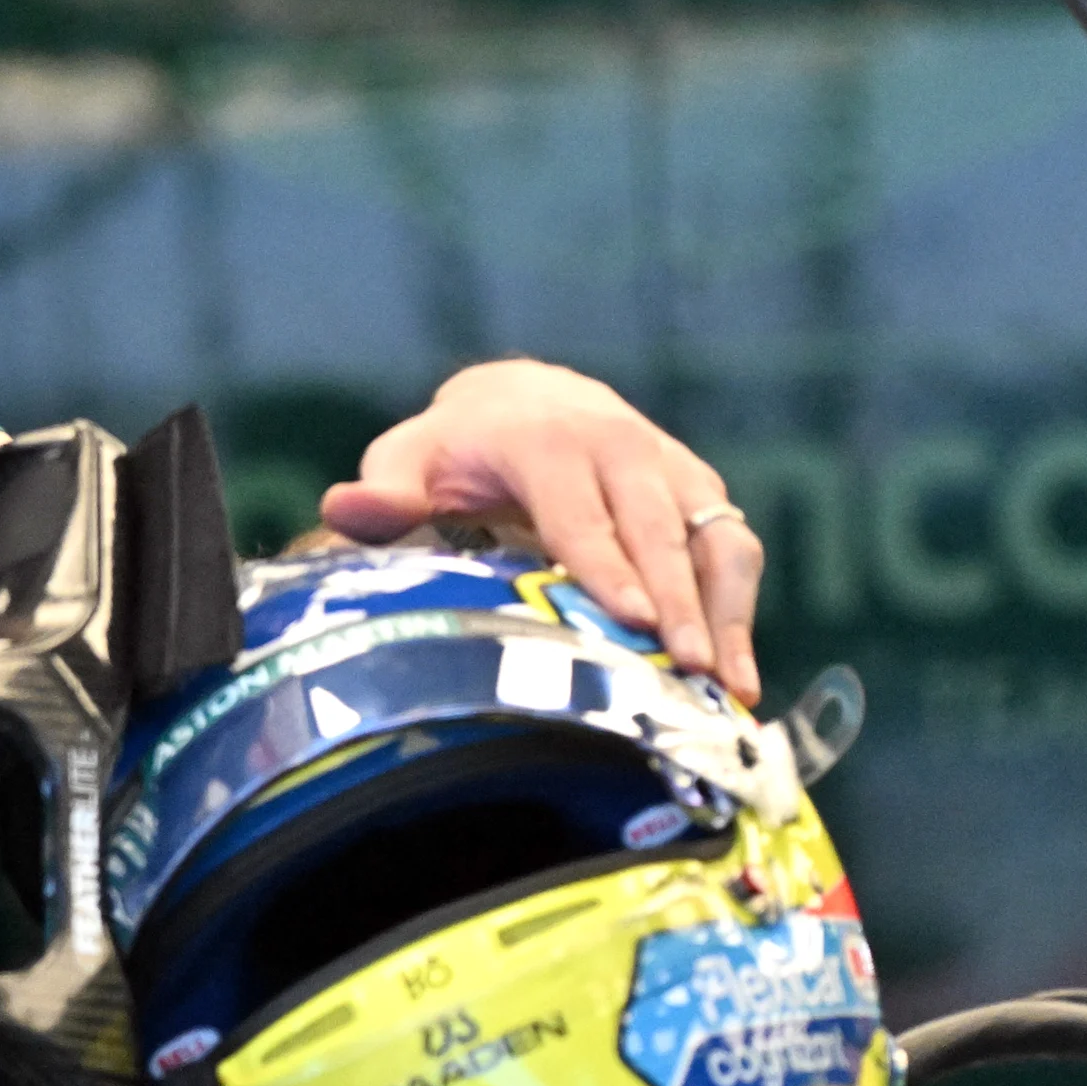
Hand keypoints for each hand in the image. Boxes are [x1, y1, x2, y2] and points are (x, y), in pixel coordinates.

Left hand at [317, 359, 763, 699]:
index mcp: (550, 439)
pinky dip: (742, 611)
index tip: (632, 619)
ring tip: (731, 687)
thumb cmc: (461, 450)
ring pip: (715, 538)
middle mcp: (623, 445)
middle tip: (692, 667)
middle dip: (679, 600)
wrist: (532, 398)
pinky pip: (736, 549)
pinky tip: (739, 678)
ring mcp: (672, 467)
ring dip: (727, 611)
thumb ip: (386, 489)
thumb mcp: (412, 458)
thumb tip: (343, 509)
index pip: (581, 511)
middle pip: (658, 528)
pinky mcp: (704, 491)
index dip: (608, 566)